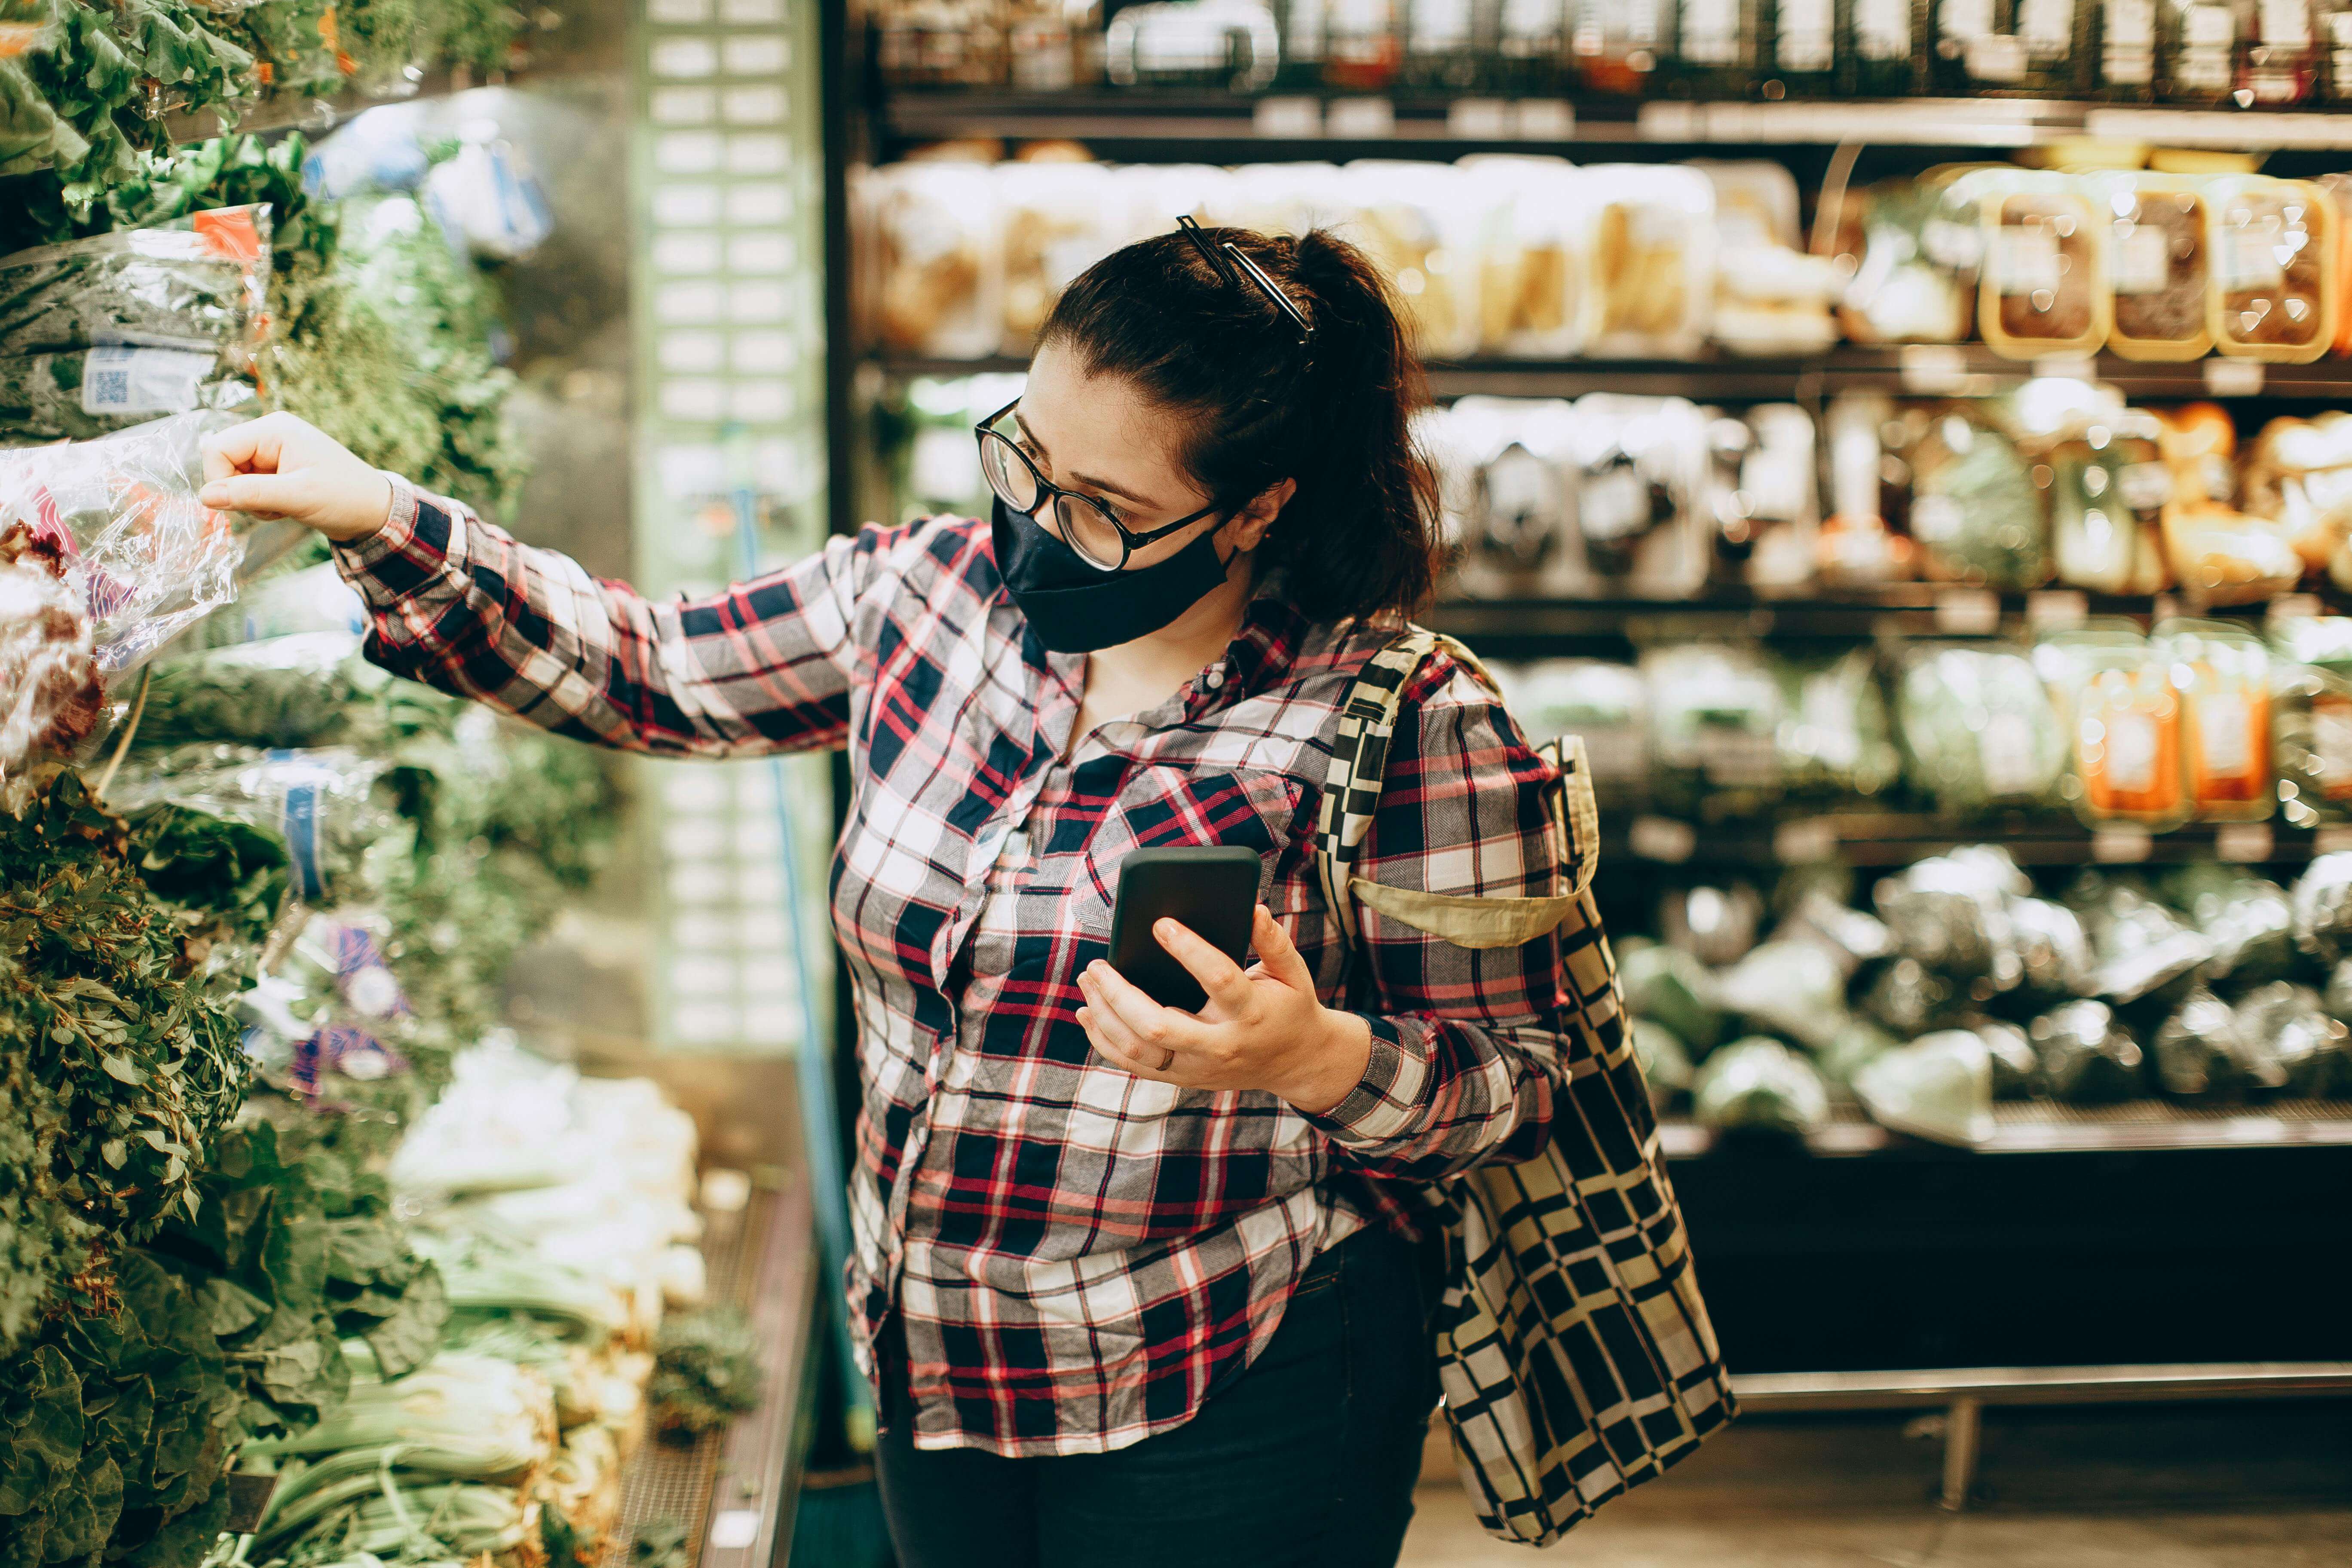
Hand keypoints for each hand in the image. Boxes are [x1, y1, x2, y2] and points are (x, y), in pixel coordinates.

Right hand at [198, 412, 393, 543]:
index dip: (220, 479)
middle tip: (272, 507)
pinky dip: (260, 504)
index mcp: (274, 429)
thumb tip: (206, 496)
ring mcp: (272, 452)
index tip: (242, 503)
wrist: (375, 512)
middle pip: (222, 463)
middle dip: (239, 492)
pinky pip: (248, 487)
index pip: (217, 448)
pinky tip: (285, 508)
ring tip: (284, 507)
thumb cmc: (346, 498)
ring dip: (251, 501)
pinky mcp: (275, 470)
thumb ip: (250, 494)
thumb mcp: (298, 497)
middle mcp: (270, 435)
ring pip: (233, 478)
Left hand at [1075, 904, 1372, 1115]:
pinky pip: (1134, 1065)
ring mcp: (1199, 1067)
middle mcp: (1222, 1045)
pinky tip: (1087, 1013)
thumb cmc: (1290, 1007)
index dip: (1189, 950)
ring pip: (1139, 1050)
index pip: (1218, 979)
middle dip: (1120, 994)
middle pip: (1159, 1026)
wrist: (1296, 1062)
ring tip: (1087, 981)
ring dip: (1104, 1016)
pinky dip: (1104, 1040)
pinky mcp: (1184, 1077)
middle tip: (1096, 964)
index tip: (1160, 924)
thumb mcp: (1292, 972)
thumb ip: (1274, 941)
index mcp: (1252, 1012)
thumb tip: (1253, 908)